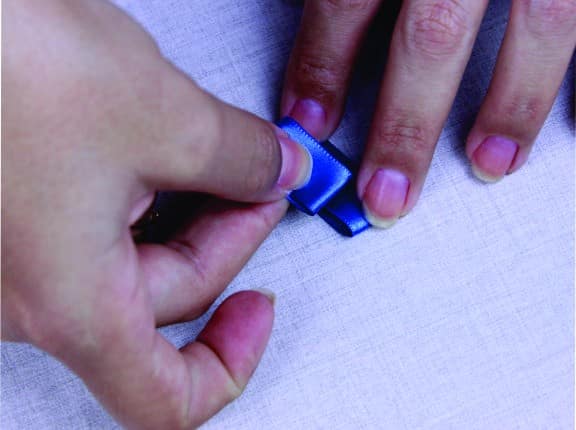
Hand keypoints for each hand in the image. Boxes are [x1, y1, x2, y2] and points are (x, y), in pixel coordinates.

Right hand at [1, 1, 310, 427]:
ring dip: (189, 207)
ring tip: (209, 148)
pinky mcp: (9, 208)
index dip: (230, 365)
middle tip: (260, 179)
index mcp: (68, 302)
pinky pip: (94, 221)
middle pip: (165, 298)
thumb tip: (278, 171)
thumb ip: (242, 159)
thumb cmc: (5, 59)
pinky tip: (161, 143)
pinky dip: (144, 188)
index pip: (165, 398)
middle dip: (228, 235)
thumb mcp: (166, 118)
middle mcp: (25, 293)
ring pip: (131, 255)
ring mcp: (11, 253)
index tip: (261, 309)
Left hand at [281, 0, 575, 226]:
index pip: (347, 3)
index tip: (308, 123)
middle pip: (432, 40)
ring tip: (490, 166)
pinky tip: (572, 121)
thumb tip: (315, 20)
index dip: (323, 68)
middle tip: (384, 195)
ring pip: (539, 26)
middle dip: (406, 125)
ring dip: (511, 106)